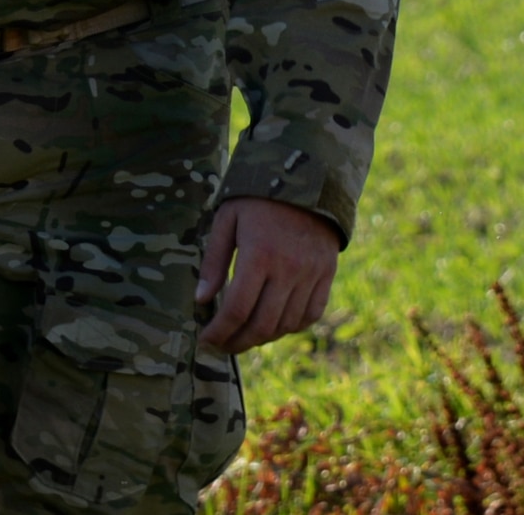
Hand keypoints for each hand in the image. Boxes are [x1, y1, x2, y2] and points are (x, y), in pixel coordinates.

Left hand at [196, 197, 339, 353]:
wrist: (305, 181)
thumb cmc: (255, 199)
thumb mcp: (226, 220)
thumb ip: (213, 261)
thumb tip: (201, 300)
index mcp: (259, 255)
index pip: (237, 309)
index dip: (220, 331)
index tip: (206, 340)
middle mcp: (288, 270)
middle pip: (263, 324)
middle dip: (238, 342)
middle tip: (221, 347)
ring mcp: (311, 275)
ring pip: (287, 324)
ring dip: (263, 338)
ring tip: (242, 338)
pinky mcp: (326, 276)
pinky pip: (310, 314)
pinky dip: (291, 327)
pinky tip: (273, 327)